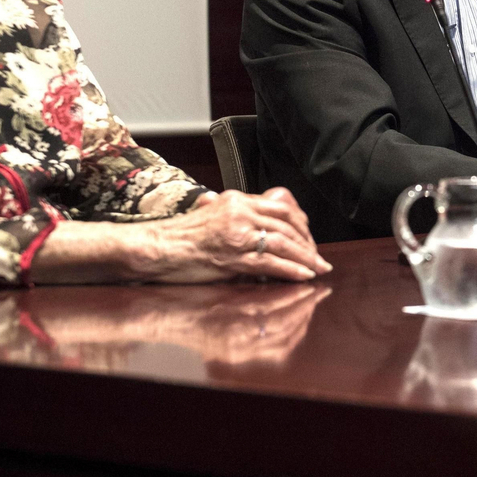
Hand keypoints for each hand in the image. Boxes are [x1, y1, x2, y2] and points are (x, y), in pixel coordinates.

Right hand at [143, 187, 330, 282]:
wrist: (156, 247)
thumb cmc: (180, 237)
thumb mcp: (212, 215)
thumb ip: (238, 218)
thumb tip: (262, 230)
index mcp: (236, 200)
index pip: (281, 208)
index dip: (301, 224)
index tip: (310, 238)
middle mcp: (240, 212)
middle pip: (287, 225)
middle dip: (307, 243)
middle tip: (320, 257)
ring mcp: (237, 234)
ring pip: (282, 243)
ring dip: (305, 258)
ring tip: (318, 269)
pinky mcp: (232, 257)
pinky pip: (269, 263)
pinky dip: (290, 270)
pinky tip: (303, 276)